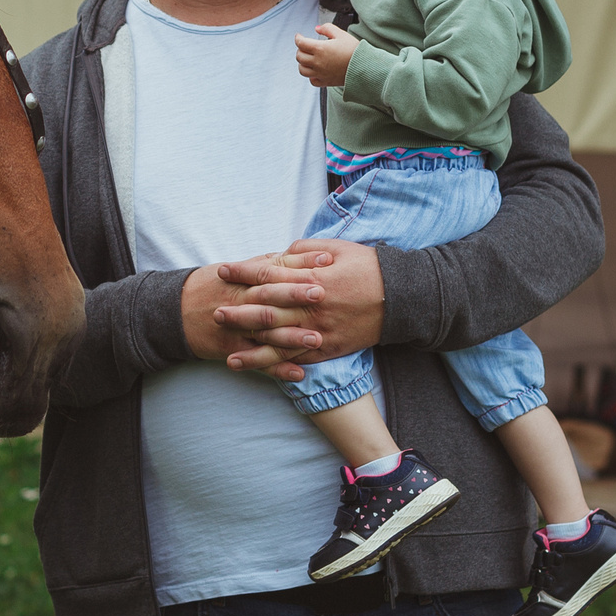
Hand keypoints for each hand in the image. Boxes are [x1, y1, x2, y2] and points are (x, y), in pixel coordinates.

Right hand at [183, 256, 311, 377]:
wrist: (174, 310)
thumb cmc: (214, 286)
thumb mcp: (238, 269)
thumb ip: (269, 263)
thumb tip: (303, 253)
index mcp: (243, 278)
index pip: (273, 268)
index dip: (298, 264)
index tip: (325, 261)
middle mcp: (239, 301)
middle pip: (269, 296)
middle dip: (295, 296)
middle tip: (322, 295)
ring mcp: (235, 327)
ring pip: (265, 332)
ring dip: (292, 337)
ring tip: (318, 339)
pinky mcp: (231, 349)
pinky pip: (256, 361)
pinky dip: (277, 369)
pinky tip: (299, 373)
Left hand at [208, 240, 384, 375]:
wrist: (400, 298)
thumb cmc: (368, 267)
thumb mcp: (336, 248)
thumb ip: (304, 252)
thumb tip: (279, 255)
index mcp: (311, 279)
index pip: (268, 274)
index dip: (243, 272)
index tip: (222, 270)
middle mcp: (311, 307)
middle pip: (267, 311)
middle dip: (239, 313)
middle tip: (215, 312)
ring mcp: (319, 331)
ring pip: (278, 342)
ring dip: (251, 348)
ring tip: (227, 351)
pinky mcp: (328, 349)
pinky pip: (297, 358)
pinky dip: (276, 365)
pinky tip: (259, 368)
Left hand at [295, 23, 358, 88]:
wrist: (364, 67)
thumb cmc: (354, 50)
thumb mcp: (341, 34)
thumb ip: (327, 28)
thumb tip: (317, 28)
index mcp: (320, 49)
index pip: (301, 43)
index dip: (298, 38)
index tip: (299, 36)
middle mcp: (317, 62)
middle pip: (299, 56)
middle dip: (300, 49)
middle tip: (305, 46)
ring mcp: (320, 73)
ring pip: (302, 70)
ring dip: (302, 63)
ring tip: (308, 58)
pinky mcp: (325, 82)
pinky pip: (312, 80)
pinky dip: (311, 75)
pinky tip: (315, 70)